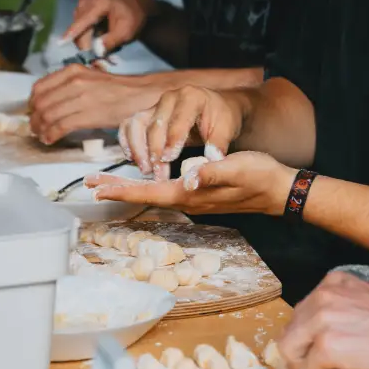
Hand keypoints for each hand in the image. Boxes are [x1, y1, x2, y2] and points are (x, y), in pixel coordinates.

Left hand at [29, 64, 159, 143]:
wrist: (140, 96)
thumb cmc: (117, 89)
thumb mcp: (90, 77)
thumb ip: (69, 85)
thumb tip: (50, 100)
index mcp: (72, 71)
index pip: (39, 87)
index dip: (32, 102)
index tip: (34, 111)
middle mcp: (74, 82)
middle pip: (41, 103)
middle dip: (34, 118)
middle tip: (34, 127)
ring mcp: (80, 98)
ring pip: (48, 116)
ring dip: (40, 129)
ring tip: (41, 135)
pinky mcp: (87, 115)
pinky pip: (60, 127)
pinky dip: (51, 135)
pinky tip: (50, 140)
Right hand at [63, 0, 147, 51]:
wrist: (136, 4)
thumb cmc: (133, 16)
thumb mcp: (126, 32)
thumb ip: (111, 41)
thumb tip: (96, 51)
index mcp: (99, 4)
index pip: (83, 21)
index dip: (72, 33)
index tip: (60, 43)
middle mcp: (87, 2)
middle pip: (79, 29)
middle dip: (87, 45)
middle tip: (99, 57)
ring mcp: (83, 5)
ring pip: (78, 29)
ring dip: (88, 41)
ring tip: (102, 46)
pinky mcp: (83, 10)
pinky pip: (80, 27)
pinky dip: (88, 36)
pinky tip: (99, 38)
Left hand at [86, 150, 294, 216]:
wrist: (279, 190)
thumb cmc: (259, 176)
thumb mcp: (236, 168)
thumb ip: (212, 173)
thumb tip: (188, 179)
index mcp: (191, 194)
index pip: (148, 193)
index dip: (121, 189)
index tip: (96, 186)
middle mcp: (188, 200)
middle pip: (144, 196)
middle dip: (117, 189)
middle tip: (88, 182)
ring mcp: (194, 199)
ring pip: (153, 194)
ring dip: (129, 188)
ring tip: (107, 182)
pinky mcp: (200, 194)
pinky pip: (165, 191)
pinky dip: (147, 186)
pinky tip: (144, 180)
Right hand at [118, 86, 244, 178]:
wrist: (215, 108)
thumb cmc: (221, 117)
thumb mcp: (226, 129)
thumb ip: (218, 144)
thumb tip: (212, 160)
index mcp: (191, 97)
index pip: (178, 121)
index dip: (172, 141)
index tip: (169, 160)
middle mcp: (170, 98)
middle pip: (155, 125)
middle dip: (154, 152)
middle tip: (158, 174)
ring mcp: (155, 105)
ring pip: (136, 124)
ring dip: (138, 149)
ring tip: (146, 170)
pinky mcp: (146, 115)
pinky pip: (128, 126)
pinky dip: (127, 143)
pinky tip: (134, 160)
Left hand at [278, 271, 368, 368]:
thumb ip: (342, 312)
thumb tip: (320, 337)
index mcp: (335, 281)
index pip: (302, 313)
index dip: (311, 339)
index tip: (331, 352)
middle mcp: (324, 294)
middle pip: (290, 332)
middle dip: (305, 355)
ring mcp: (323, 318)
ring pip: (290, 351)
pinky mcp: (327, 346)